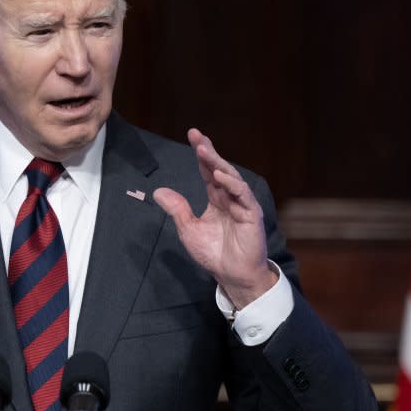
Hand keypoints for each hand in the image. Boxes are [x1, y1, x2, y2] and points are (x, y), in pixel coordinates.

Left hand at [153, 129, 276, 308]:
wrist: (231, 275)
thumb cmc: (213, 254)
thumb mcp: (188, 229)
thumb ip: (177, 209)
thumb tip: (158, 191)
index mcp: (216, 199)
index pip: (207, 172)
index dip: (200, 155)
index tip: (192, 136)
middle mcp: (230, 198)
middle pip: (219, 169)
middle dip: (208, 152)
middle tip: (196, 136)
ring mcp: (242, 204)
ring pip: (231, 178)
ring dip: (217, 163)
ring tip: (204, 151)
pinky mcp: (252, 215)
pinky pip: (243, 195)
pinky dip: (232, 184)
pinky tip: (220, 176)